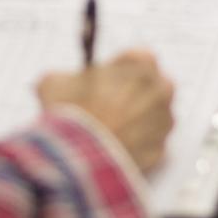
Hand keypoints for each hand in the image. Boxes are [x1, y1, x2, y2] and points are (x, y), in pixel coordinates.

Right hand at [37, 50, 174, 174]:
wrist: (79, 159)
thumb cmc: (71, 115)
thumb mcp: (54, 82)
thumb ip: (66, 77)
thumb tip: (58, 82)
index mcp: (140, 66)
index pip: (139, 57)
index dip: (120, 68)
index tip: (107, 78)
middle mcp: (159, 91)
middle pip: (154, 85)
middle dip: (136, 92)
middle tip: (111, 103)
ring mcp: (162, 123)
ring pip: (156, 116)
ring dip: (140, 119)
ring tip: (111, 130)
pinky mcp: (160, 151)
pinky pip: (151, 144)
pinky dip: (138, 146)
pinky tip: (116, 148)